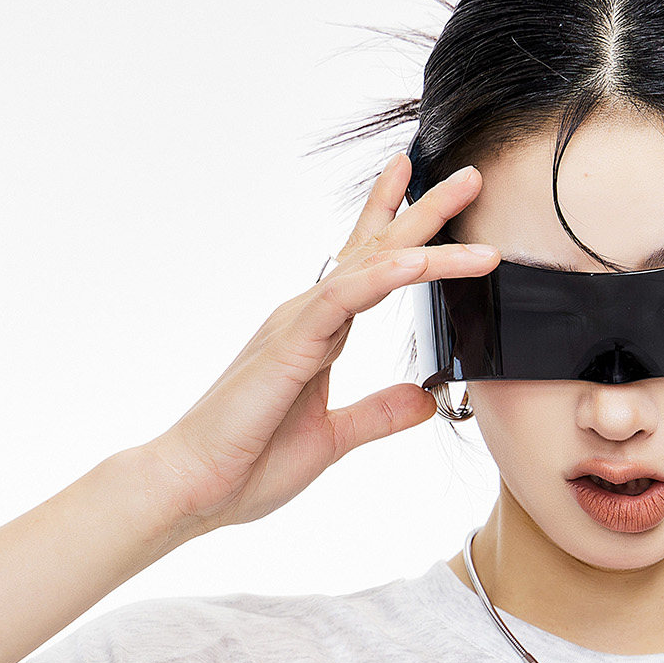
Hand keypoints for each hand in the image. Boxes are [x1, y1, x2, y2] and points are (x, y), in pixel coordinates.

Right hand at [144, 156, 497, 532]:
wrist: (195, 486)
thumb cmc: (248, 463)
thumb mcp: (333, 438)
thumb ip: (378, 414)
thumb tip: (426, 400)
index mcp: (316, 335)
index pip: (366, 270)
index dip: (396, 228)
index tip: (428, 192)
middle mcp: (307, 318)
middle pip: (374, 251)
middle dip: (421, 210)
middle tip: (468, 176)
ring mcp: (297, 325)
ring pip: (371, 265)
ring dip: (422, 233)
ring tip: (464, 196)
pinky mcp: (289, 345)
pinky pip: (344, 298)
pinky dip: (385, 275)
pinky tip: (420, 259)